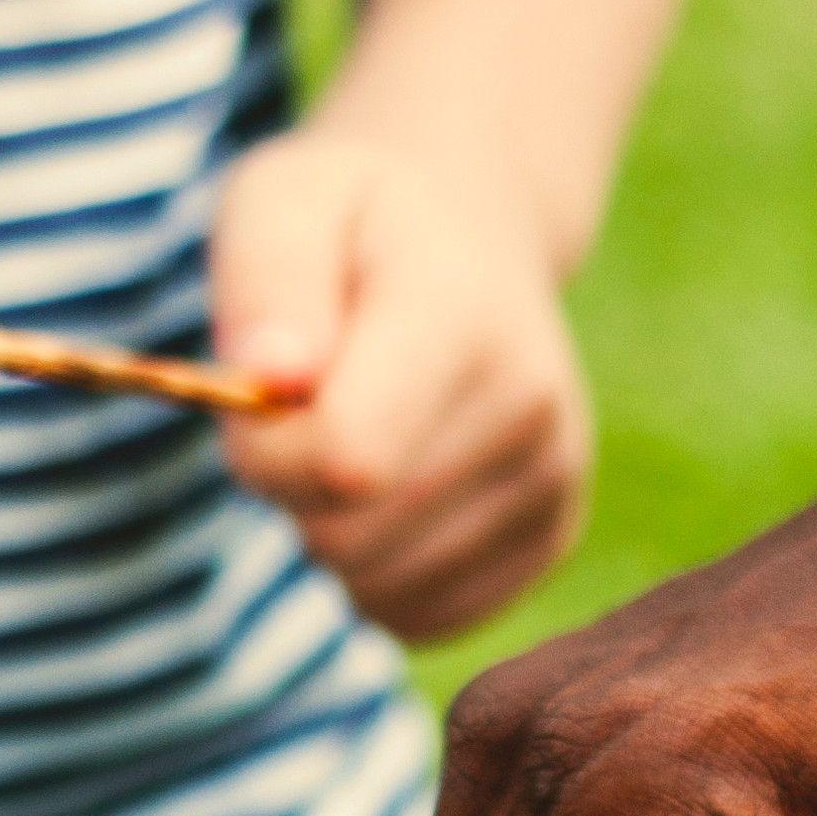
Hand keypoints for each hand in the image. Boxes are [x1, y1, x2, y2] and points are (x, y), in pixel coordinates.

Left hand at [211, 125, 590, 642]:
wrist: (472, 236)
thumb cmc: (353, 222)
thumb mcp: (287, 198)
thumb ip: (268, 276)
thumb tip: (271, 377)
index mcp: (464, 319)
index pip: (345, 460)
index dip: (266, 446)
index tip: (263, 390)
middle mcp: (530, 408)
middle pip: (350, 535)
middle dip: (291, 486)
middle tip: (307, 408)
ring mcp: (553, 481)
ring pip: (378, 587)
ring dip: (329, 530)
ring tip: (354, 435)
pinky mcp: (551, 539)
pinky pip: (419, 616)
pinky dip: (375, 572)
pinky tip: (389, 489)